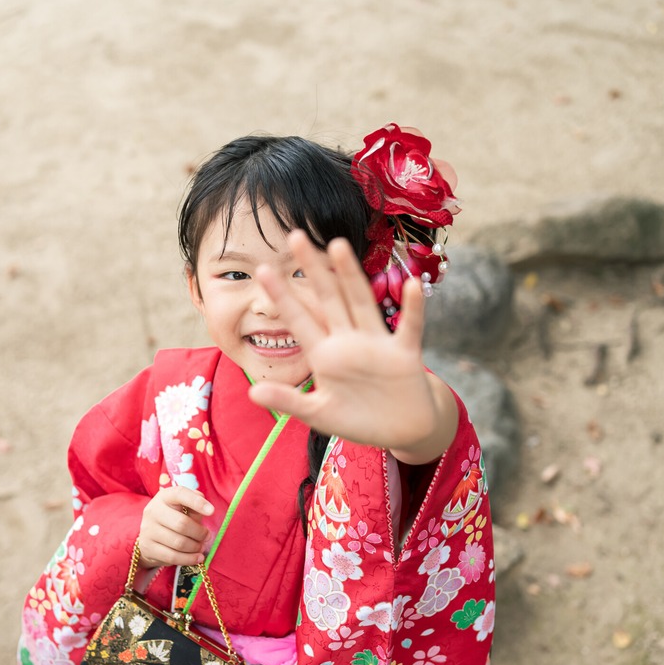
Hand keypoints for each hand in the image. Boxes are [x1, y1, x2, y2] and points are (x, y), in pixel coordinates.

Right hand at [137, 486, 214, 568]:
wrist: (150, 535)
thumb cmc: (174, 517)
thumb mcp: (183, 507)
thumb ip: (195, 505)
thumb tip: (207, 509)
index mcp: (164, 497)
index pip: (180, 494)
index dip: (197, 502)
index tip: (212, 511)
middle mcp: (153, 511)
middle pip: (181, 523)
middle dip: (199, 532)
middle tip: (207, 536)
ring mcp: (148, 530)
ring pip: (178, 543)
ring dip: (195, 547)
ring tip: (201, 547)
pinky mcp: (148, 548)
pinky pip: (172, 557)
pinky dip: (189, 559)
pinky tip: (197, 558)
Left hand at [248, 231, 457, 464]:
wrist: (401, 428)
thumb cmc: (358, 417)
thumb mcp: (318, 413)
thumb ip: (288, 401)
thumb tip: (251, 392)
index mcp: (325, 354)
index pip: (299, 319)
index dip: (282, 296)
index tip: (262, 270)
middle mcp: (348, 341)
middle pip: (328, 298)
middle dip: (312, 270)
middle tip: (295, 236)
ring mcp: (377, 344)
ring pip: (361, 303)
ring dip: (351, 276)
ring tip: (337, 245)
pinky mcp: (404, 355)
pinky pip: (409, 328)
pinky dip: (412, 308)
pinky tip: (410, 284)